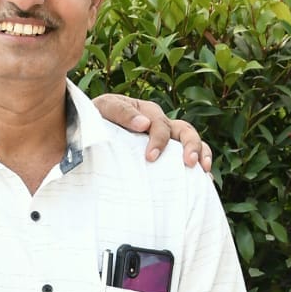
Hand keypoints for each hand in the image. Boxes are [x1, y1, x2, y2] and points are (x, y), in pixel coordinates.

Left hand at [92, 93, 211, 170]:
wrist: (85, 130)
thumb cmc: (94, 119)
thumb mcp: (103, 109)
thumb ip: (120, 113)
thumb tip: (143, 124)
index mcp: (146, 112)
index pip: (159, 124)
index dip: (158, 140)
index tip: (150, 157)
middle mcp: (160, 123)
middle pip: (185, 129)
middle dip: (190, 145)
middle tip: (189, 163)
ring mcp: (166, 138)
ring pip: (192, 140)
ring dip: (201, 153)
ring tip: (203, 170)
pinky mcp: (166, 154)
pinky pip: (188, 157)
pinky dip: (200, 165)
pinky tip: (205, 183)